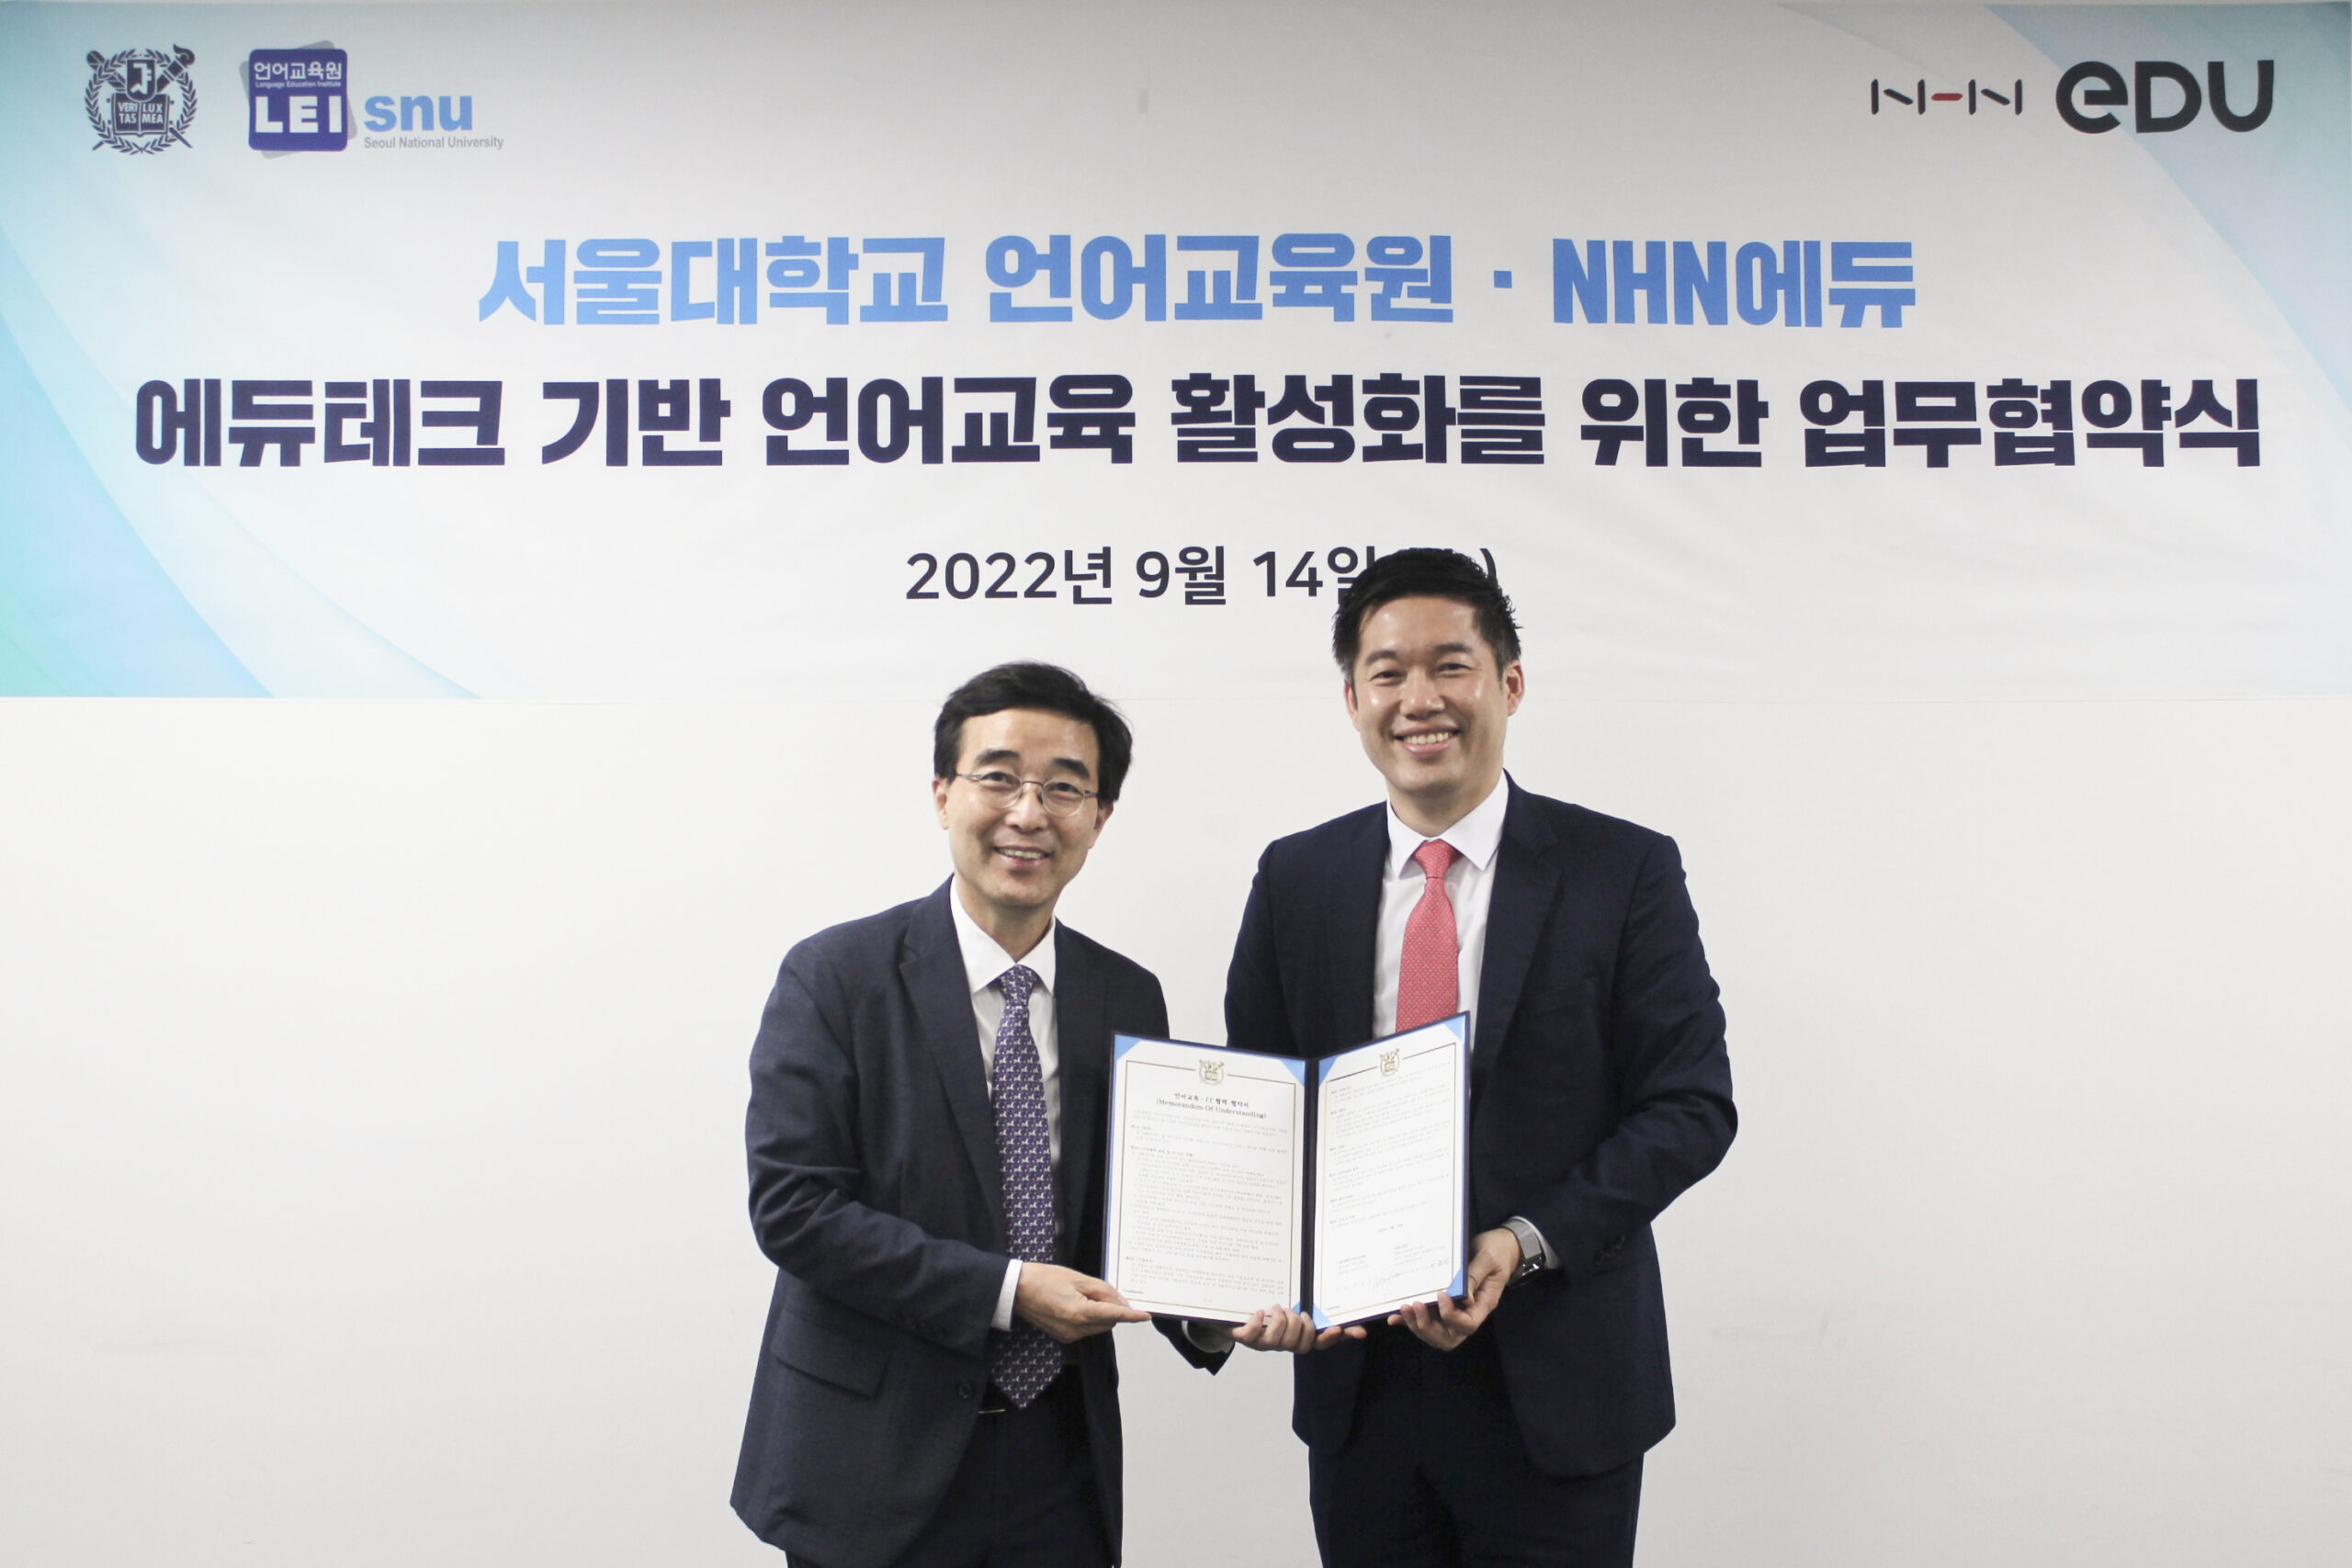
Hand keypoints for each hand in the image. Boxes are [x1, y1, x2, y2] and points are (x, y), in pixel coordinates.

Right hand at [1014, 1263, 1150, 1342]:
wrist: (1017, 1290)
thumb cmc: (1044, 1278)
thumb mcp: (1077, 1278)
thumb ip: (1103, 1291)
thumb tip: (1122, 1303)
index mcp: (1079, 1313)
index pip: (1114, 1316)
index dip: (1131, 1316)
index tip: (1145, 1316)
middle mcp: (1075, 1329)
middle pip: (1108, 1322)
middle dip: (1111, 1308)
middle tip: (1099, 1290)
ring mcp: (1068, 1336)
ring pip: (1098, 1327)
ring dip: (1100, 1313)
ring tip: (1082, 1294)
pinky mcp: (1063, 1337)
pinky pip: (1086, 1329)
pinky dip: (1089, 1318)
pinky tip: (1076, 1303)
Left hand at [1230, 1304, 1363, 1353]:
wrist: (1227, 1317)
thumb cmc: (1262, 1312)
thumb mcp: (1288, 1307)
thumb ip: (1309, 1306)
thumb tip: (1334, 1298)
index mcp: (1294, 1336)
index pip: (1319, 1343)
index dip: (1330, 1339)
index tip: (1338, 1328)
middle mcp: (1280, 1343)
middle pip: (1302, 1346)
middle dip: (1303, 1328)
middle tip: (1296, 1312)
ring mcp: (1262, 1342)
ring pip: (1279, 1342)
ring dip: (1281, 1322)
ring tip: (1277, 1307)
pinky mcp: (1244, 1337)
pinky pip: (1252, 1336)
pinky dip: (1257, 1323)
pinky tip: (1259, 1312)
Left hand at [1387, 1227, 1518, 1351]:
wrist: (1501, 1246)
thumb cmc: (1497, 1250)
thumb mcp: (1489, 1259)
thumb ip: (1475, 1276)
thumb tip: (1463, 1297)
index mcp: (1484, 1304)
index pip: (1468, 1325)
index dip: (1451, 1316)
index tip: (1440, 1295)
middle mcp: (1470, 1312)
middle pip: (1448, 1338)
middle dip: (1428, 1327)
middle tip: (1415, 1305)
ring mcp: (1457, 1310)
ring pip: (1436, 1333)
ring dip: (1417, 1325)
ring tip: (1404, 1307)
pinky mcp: (1445, 1304)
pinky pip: (1429, 1319)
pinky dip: (1411, 1320)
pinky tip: (1396, 1315)